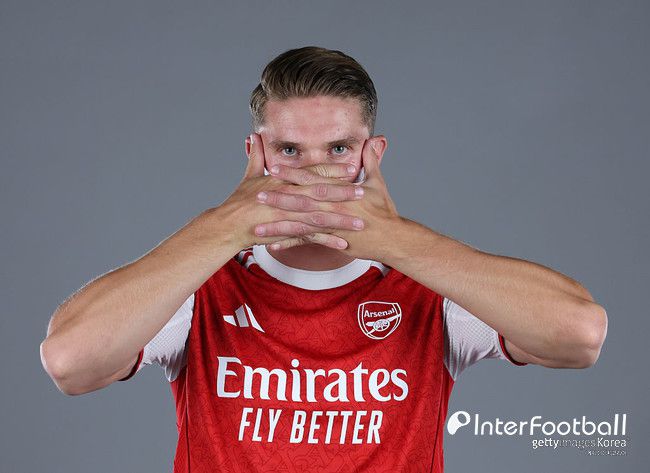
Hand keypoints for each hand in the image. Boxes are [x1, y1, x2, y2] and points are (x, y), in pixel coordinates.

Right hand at [216, 133, 367, 250]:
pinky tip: (343, 245)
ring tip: (360, 222)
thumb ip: (257, 157)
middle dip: (343, 193)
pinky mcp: (285, 232)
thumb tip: (255, 136)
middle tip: (363, 193)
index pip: (311, 173)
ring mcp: (287, 215)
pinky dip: (327, 241)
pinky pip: (310, 238)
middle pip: (321, 192)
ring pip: (320, 216)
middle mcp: (287, 195)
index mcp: (282, 181)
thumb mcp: (249, 176)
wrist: (227, 225)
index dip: (332, 171)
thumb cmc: (238, 201)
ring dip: (341, 219)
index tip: (351, 170)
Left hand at [254, 137, 401, 260]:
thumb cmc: (385, 210)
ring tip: (257, 225)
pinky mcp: (333, 240)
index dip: (292, 174)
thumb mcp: (377, 182)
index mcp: (341, 191)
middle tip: (257, 195)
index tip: (274, 169)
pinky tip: (272, 245)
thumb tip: (372, 141)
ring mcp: (332, 225)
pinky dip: (290, 243)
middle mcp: (334, 207)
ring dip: (278, 224)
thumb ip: (371, 160)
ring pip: (300, 223)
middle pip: (301, 201)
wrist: (393, 238)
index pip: (312, 179)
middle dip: (278, 198)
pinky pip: (308, 242)